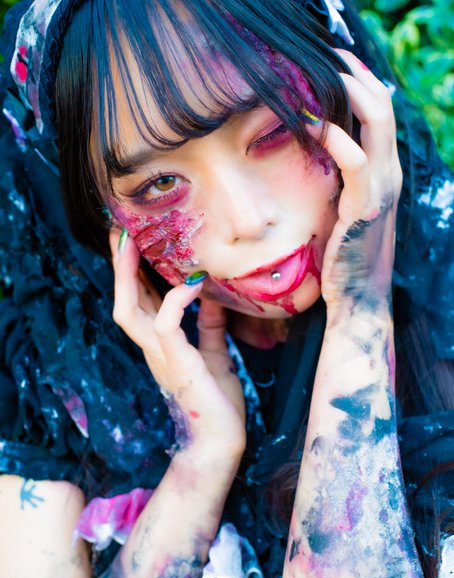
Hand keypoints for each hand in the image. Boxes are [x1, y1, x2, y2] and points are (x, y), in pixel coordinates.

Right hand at [109, 228, 245, 466]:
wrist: (220, 441)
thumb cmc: (218, 402)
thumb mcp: (215, 355)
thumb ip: (210, 328)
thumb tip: (212, 298)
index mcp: (160, 345)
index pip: (138, 303)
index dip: (130, 273)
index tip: (131, 242)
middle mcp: (153, 348)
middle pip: (123, 301)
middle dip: (120, 266)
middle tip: (121, 231)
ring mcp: (161, 356)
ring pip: (129, 310)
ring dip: (129, 275)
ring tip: (135, 243)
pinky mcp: (178, 363)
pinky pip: (167, 325)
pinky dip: (177, 300)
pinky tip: (193, 282)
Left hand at [313, 50, 402, 311]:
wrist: (357, 295)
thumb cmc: (344, 254)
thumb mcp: (344, 207)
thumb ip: (339, 179)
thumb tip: (317, 152)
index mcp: (385, 171)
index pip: (381, 112)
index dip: (362, 82)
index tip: (335, 62)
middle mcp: (389, 173)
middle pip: (384, 106)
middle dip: (357, 75)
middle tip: (326, 56)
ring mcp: (382, 188)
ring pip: (377, 123)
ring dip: (350, 93)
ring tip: (319, 78)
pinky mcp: (365, 206)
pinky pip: (356, 161)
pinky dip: (337, 138)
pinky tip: (315, 126)